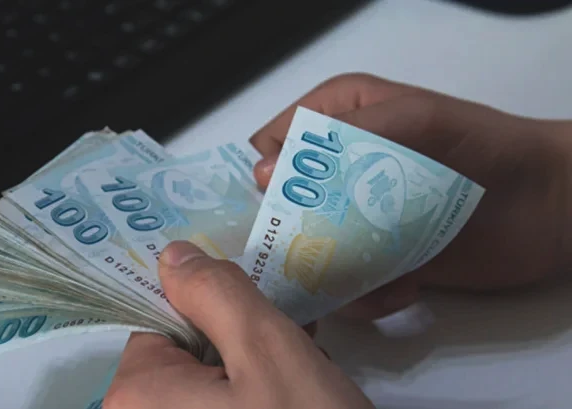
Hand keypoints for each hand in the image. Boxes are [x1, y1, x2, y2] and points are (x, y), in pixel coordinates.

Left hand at [104, 241, 375, 408]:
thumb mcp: (268, 351)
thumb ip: (216, 294)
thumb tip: (171, 256)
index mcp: (133, 398)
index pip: (162, 324)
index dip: (213, 312)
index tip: (261, 318)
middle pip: (185, 356)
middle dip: (240, 347)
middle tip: (293, 353)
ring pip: (210, 386)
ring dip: (256, 375)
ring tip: (306, 384)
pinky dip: (256, 400)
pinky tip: (296, 403)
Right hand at [250, 73, 571, 319]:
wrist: (549, 205)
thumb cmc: (484, 147)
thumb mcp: (415, 120)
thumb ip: (342, 137)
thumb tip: (263, 174)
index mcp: (339, 120)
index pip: (270, 145)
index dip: (263, 177)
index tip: (274, 208)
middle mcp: (340, 170)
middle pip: (281, 208)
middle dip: (289, 236)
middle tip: (309, 255)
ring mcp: (358, 219)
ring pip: (307, 254)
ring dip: (329, 274)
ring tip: (372, 276)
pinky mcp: (380, 260)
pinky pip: (347, 286)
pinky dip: (366, 297)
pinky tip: (404, 288)